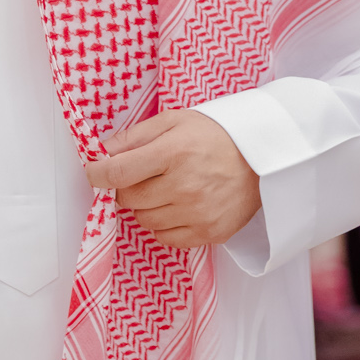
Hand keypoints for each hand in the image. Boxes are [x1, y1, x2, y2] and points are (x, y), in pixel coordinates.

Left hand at [84, 109, 260, 248]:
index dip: (98, 174)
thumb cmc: (218, 134)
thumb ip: (135, 136)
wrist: (265, 156)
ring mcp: (199, 213)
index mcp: (175, 152)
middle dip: (127, 187)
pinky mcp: (210, 232)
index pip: (118, 172)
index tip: (95, 172)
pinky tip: (178, 206)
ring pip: (145, 220)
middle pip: (129, 199)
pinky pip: (166, 238)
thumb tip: (101, 152)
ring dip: (146, 206)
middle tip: (143, 175)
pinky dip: (164, 225)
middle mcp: (185, 186)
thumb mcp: (175, 121)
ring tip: (167, 188)